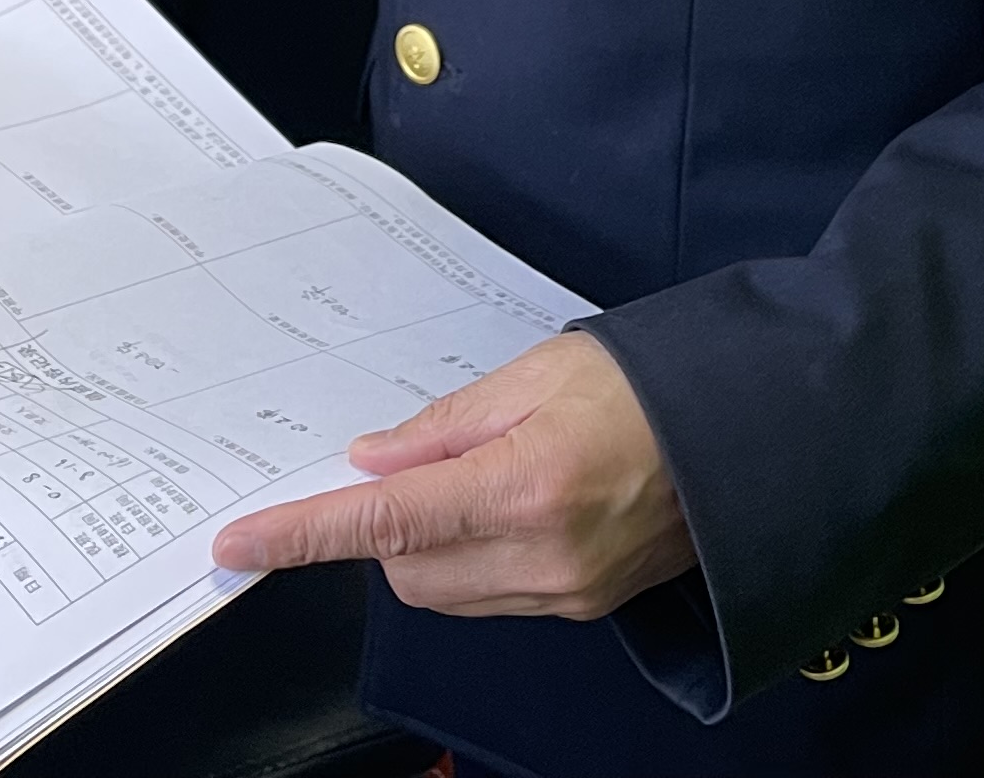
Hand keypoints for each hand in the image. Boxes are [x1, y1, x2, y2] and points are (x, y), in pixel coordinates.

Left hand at [211, 331, 693, 618]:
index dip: (302, 535)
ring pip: (442, 592)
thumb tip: (371, 464)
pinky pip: (490, 598)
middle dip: (383, 526)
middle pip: (404, 568)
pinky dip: (470, 560)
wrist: (743, 437)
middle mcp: (541, 556)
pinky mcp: (581, 608)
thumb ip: (442, 428)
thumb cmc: (646, 387)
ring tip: (476, 479)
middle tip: (410, 465)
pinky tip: (505, 509)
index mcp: (524, 485)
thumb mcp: (536, 374)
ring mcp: (564, 592)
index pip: (384, 524)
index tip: (240, 544)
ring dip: (425, 546)